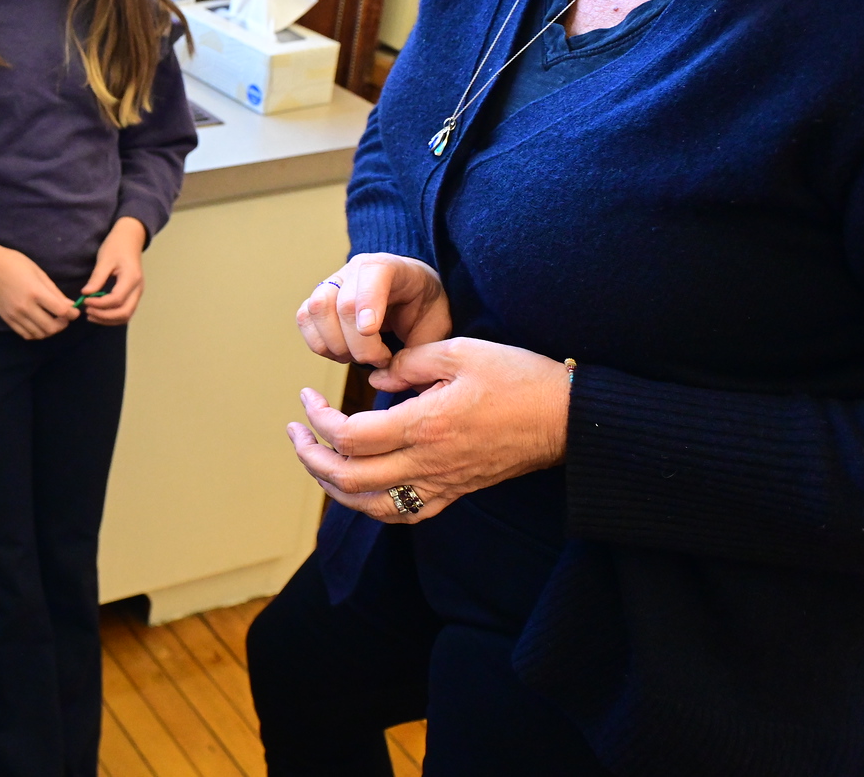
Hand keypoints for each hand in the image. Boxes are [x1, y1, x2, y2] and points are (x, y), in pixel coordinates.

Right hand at [0, 242, 78, 339]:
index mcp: (35, 292)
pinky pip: (26, 334)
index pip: (61, 311)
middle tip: (65, 317)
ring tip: (53, 321)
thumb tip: (70, 306)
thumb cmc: (16, 264)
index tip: (75, 311)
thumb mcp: (39, 273)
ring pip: (39, 334)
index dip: (72, 314)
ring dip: (50, 330)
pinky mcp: (7, 319)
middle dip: (63, 324)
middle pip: (51, 327)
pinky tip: (39, 325)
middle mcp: (25, 307)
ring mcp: (15, 315)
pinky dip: (36, 333)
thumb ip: (55, 292)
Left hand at [81, 217, 147, 324]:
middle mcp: (138, 289)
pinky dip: (112, 316)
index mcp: (131, 278)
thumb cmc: (116, 246)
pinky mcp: (133, 294)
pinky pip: (125, 311)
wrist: (130, 239)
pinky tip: (99, 313)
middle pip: (124, 313)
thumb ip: (97, 278)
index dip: (100, 304)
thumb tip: (86, 294)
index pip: (116, 300)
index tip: (85, 301)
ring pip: (126, 315)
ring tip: (91, 315)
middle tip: (87, 311)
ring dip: (108, 319)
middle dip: (104, 316)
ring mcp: (137, 293)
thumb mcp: (104, 259)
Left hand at [285, 338, 570, 522]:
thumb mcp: (460, 351)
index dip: (318, 419)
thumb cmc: (518, 378)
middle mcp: (428, 463)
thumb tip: (374, 375)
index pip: (349, 436)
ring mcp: (442, 484)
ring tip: (315, 460)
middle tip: (295, 432)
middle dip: (309, 456)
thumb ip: (409, 361)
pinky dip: (369, 504)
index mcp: (425, 424)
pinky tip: (358, 486)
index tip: (307, 397)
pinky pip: (402, 513)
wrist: (568, 420)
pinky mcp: (455, 493)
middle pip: (349, 477)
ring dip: (333, 485)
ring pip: (370, 504)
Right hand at [295, 253, 450, 366]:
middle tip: (380, 360)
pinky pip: (304, 321)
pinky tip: (343, 353)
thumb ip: (421, 349)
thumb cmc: (423, 308)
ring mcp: (331, 284)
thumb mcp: (435, 325)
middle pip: (340, 303)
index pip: (371, 275)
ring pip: (315, 311)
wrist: (410, 295)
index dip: (367, 303)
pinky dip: (320, 345)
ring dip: (336, 345)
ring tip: (359, 357)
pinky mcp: (317, 300)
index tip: (370, 331)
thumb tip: (401, 378)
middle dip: (358, 343)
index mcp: (388, 267)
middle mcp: (353, 271)